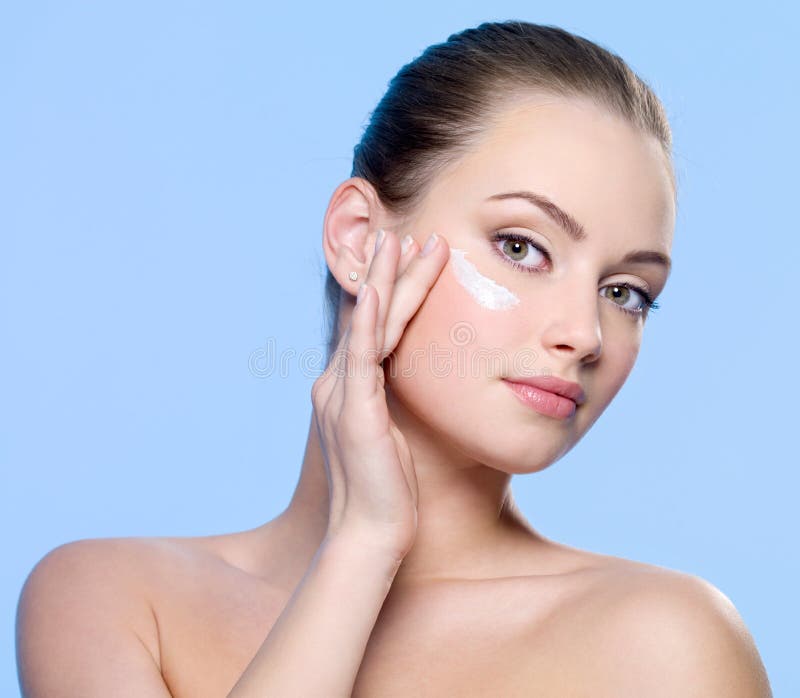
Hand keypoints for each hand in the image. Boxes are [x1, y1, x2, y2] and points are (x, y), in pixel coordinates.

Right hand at [310, 229, 448, 559]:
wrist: (371, 532)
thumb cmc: (389, 488)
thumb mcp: (391, 434)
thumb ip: (391, 402)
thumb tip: (408, 382)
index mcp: (349, 388)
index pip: (372, 326)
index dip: (391, 291)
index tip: (412, 257)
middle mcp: (338, 383)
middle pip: (370, 316)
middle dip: (392, 274)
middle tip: (413, 235)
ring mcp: (342, 394)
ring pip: (368, 327)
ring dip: (384, 282)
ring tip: (402, 242)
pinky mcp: (353, 410)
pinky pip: (361, 357)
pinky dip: (366, 321)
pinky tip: (374, 291)